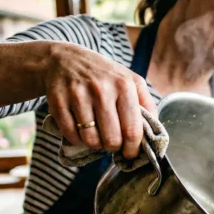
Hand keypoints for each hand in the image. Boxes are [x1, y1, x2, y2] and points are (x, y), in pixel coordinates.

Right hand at [42, 42, 155, 158]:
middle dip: (113, 147)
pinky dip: (77, 140)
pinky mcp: (58, 101)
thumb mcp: (130, 80)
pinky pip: (71, 135)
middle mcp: (101, 89)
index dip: (132, 149)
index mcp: (124, 85)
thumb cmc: (103, 75)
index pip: (132, 130)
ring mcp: (78, 95)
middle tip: (112, 143)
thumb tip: (155, 132)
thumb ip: (146, 104)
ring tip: (97, 135)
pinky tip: (81, 131)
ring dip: (95, 144)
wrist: (65, 59)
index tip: (130, 153)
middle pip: (112, 139)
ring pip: (91, 140)